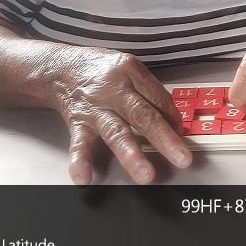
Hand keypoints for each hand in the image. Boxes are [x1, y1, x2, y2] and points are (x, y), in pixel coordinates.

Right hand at [50, 46, 191, 185]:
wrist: (62, 67)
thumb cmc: (103, 72)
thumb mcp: (130, 69)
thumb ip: (151, 93)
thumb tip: (174, 122)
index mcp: (131, 73)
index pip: (159, 99)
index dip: (174, 119)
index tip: (183, 136)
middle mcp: (114, 91)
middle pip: (143, 115)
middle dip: (164, 139)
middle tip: (182, 159)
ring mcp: (96, 108)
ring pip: (116, 132)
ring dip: (131, 155)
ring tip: (145, 174)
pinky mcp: (77, 123)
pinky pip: (78, 144)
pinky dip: (80, 161)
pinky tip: (84, 177)